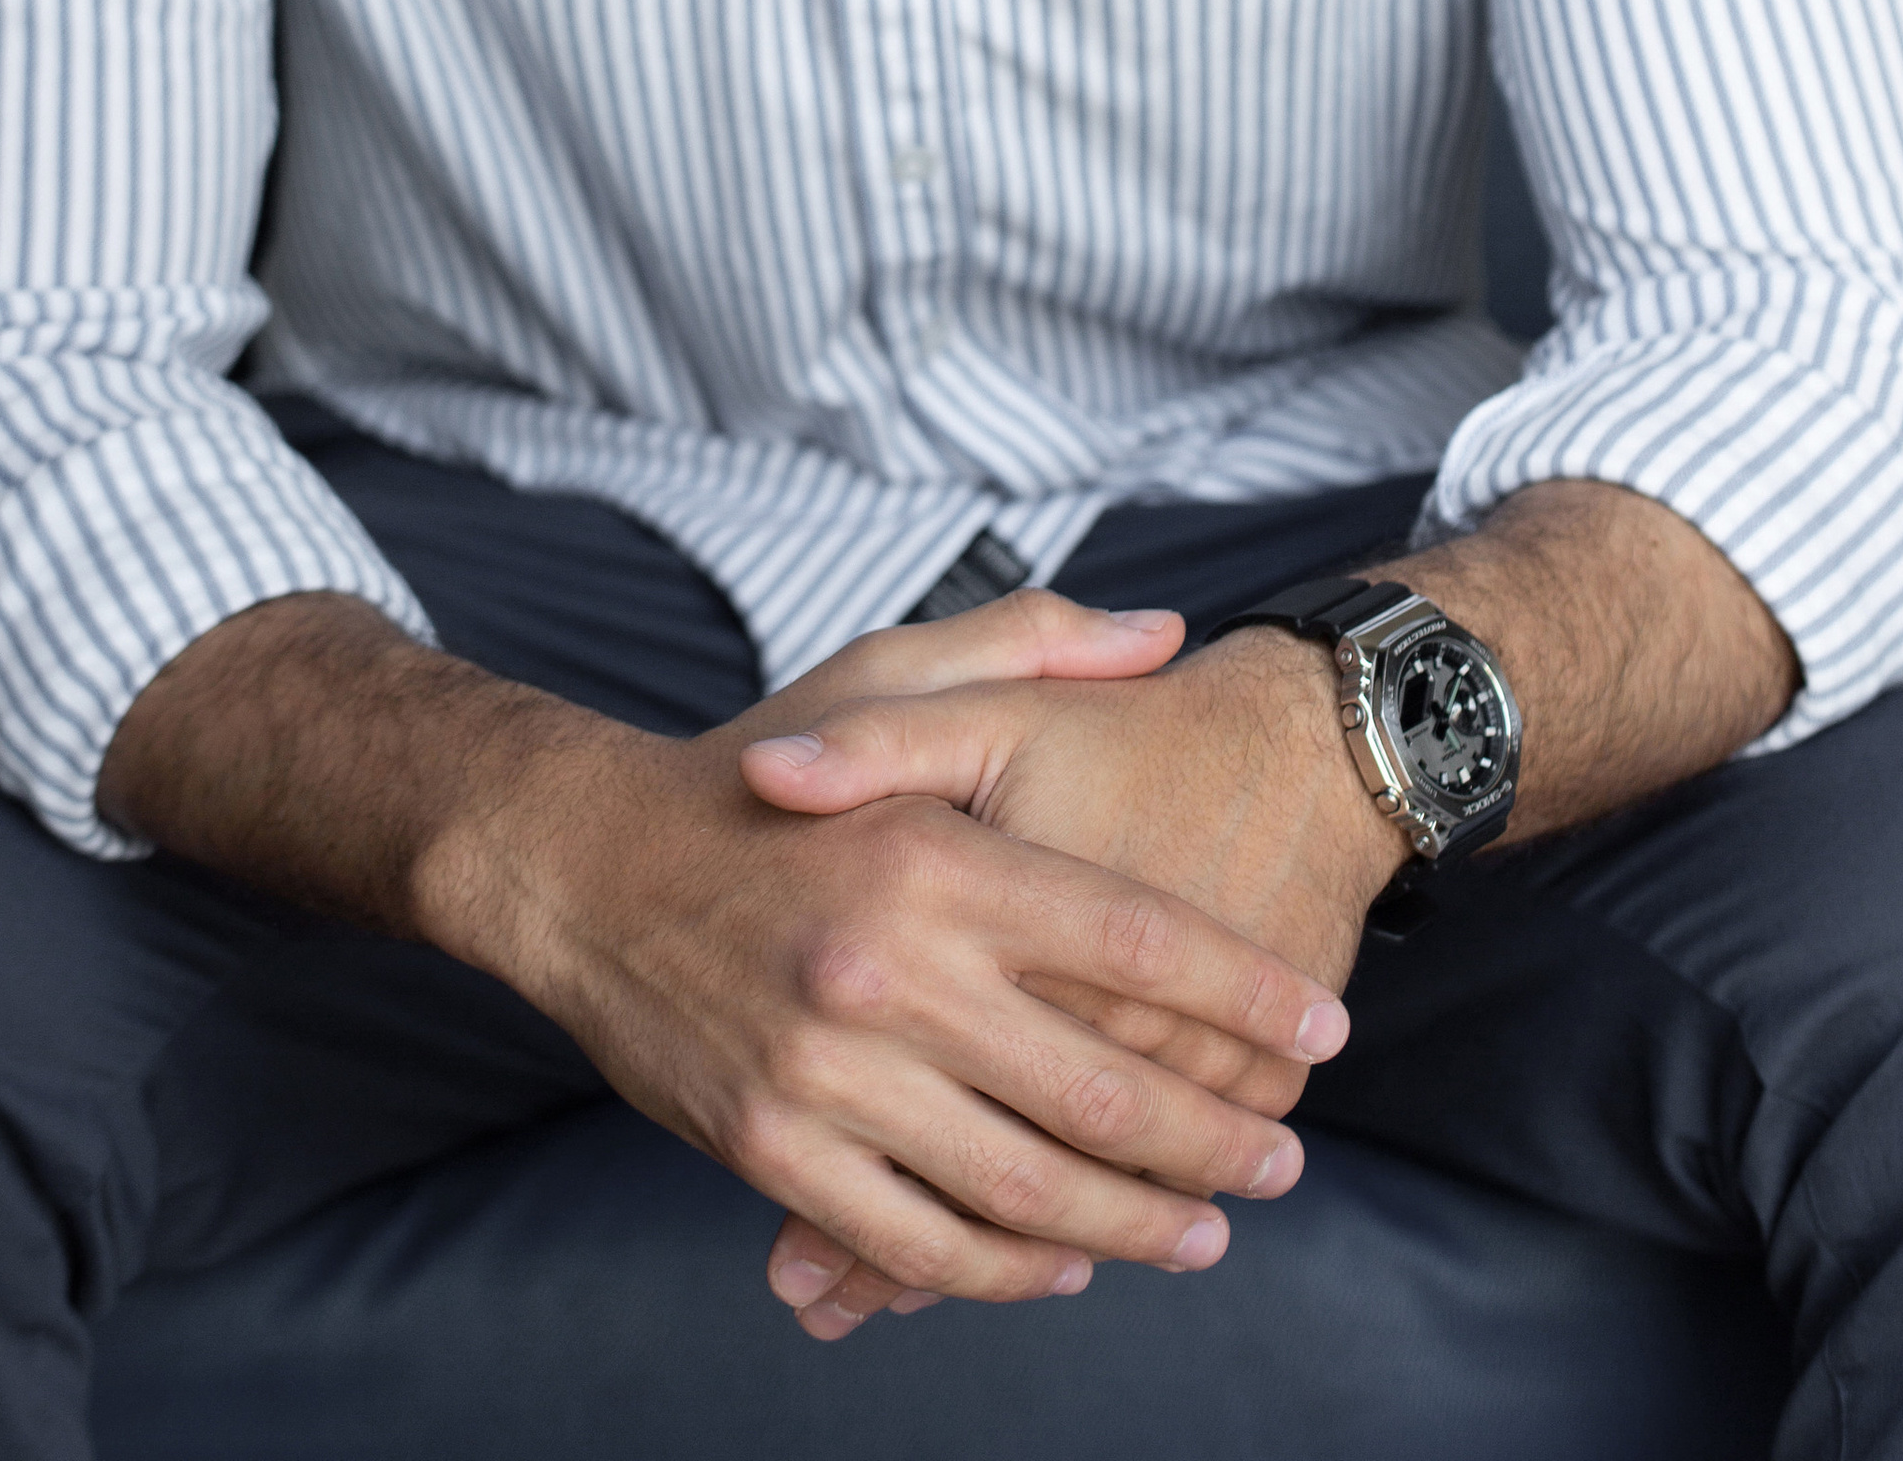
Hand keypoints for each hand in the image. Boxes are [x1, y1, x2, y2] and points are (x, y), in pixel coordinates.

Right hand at [738, 616, 1404, 1334]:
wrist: (580, 862)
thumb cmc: (754, 765)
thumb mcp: (886, 673)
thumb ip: (1031, 645)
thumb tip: (1166, 632)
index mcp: (933, 853)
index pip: (1134, 940)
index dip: (1244, 995)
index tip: (1322, 1032)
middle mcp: (887, 971)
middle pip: (1102, 1090)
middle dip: (1216, 1142)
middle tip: (1283, 1165)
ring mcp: (826, 1073)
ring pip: (1025, 1190)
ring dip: (1133, 1227)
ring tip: (1203, 1234)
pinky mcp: (771, 1149)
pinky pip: (917, 1240)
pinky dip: (1005, 1272)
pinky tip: (1065, 1263)